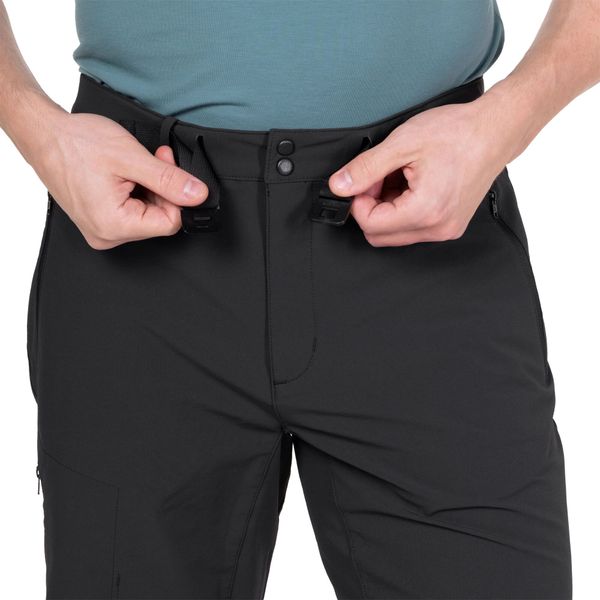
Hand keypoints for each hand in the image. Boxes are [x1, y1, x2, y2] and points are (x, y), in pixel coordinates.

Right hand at [31, 109, 207, 249]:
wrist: (44, 134)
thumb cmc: (76, 143)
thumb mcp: (132, 158)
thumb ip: (169, 180)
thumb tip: (198, 195)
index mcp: (114, 226)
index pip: (170, 223)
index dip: (177, 195)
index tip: (170, 169)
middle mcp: (107, 235)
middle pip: (159, 220)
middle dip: (163, 189)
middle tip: (155, 160)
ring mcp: (101, 230)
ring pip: (147, 215)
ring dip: (150, 188)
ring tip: (135, 164)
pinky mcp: (99, 221)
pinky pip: (132, 213)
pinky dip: (136, 192)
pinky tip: (126, 174)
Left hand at [328, 97, 510, 246]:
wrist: (496, 130)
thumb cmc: (456, 132)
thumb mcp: (401, 144)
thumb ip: (365, 169)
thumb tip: (339, 186)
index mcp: (425, 211)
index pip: (370, 225)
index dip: (359, 201)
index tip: (365, 178)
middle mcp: (437, 228)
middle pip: (380, 235)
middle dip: (371, 207)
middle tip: (381, 176)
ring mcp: (445, 230)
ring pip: (395, 233)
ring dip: (387, 209)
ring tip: (400, 176)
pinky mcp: (450, 226)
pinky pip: (413, 228)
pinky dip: (404, 210)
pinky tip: (412, 183)